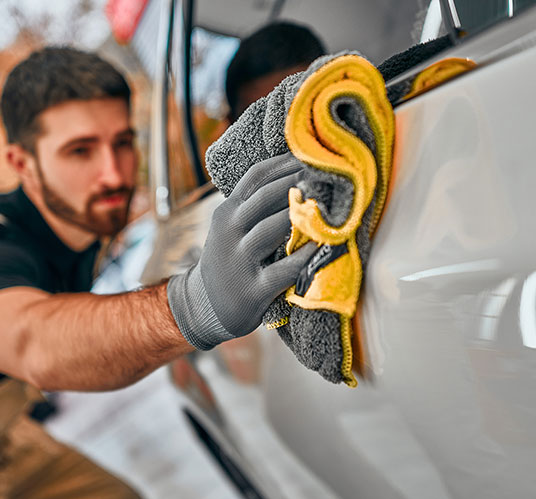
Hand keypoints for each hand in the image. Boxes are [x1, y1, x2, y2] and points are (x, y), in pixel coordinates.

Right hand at [167, 153, 315, 349]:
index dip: (286, 163)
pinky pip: (284, 270)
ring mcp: (239, 260)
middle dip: (298, 182)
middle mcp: (229, 231)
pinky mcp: (253, 289)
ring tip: (330, 204)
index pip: (256, 177)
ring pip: (272, 228)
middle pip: (266, 197)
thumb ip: (253, 205)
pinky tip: (324, 246)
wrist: (205, 306)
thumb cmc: (230, 260)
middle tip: (329, 173)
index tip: (313, 154)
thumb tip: (296, 175)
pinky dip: (306, 257)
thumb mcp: (231, 228)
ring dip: (302, 214)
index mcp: (227, 212)